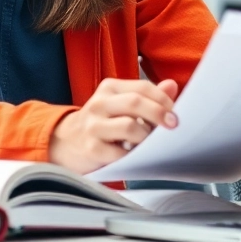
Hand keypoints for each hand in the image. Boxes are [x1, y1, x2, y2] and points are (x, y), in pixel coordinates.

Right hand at [49, 78, 179, 173]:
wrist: (64, 142)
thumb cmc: (101, 123)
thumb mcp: (120, 105)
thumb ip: (147, 96)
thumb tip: (172, 85)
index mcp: (109, 88)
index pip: (142, 87)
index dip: (163, 99)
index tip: (176, 113)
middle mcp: (99, 103)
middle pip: (136, 103)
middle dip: (159, 115)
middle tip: (173, 127)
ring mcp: (93, 126)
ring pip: (129, 127)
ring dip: (146, 137)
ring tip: (150, 143)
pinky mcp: (91, 149)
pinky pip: (121, 153)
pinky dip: (134, 156)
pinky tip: (136, 156)